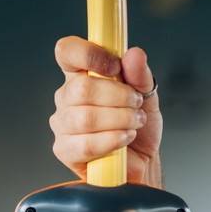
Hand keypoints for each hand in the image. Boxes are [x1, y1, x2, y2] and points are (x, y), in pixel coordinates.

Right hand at [51, 36, 162, 185]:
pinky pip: (86, 144)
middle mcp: (67, 97)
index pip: (67, 52)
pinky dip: (112, 140)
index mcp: (81, 75)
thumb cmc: (140, 127)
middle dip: (119, 97)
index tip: (115, 66)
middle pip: (82, 88)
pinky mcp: (65, 150)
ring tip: (135, 123)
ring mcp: (63, 124)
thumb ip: (140, 75)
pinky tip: (125, 138)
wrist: (144, 160)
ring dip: (120, 120)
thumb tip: (134, 54)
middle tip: (136, 105)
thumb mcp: (147, 96)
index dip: (89, 54)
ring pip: (86, 117)